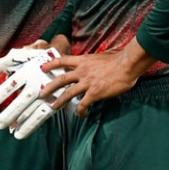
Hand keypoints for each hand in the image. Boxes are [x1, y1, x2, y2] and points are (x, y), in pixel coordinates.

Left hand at [0, 47, 61, 138]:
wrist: (64, 58)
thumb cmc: (38, 58)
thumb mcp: (22, 56)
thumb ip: (5, 64)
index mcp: (28, 71)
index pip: (11, 86)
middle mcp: (37, 82)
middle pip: (22, 101)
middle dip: (10, 114)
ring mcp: (48, 93)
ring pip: (32, 110)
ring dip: (21, 123)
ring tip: (9, 131)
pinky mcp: (55, 100)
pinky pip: (42, 115)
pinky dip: (31, 125)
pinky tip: (21, 132)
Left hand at [39, 41, 157, 116]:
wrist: (126, 65)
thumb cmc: (119, 59)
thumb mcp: (102, 55)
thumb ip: (95, 60)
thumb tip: (97, 61)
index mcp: (83, 60)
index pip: (62, 60)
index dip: (51, 64)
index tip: (43, 67)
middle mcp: (82, 71)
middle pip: (60, 79)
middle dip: (49, 87)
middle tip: (41, 93)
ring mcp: (87, 82)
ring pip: (68, 93)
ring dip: (59, 101)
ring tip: (53, 107)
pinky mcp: (94, 93)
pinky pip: (83, 104)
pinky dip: (80, 110)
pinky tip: (81, 114)